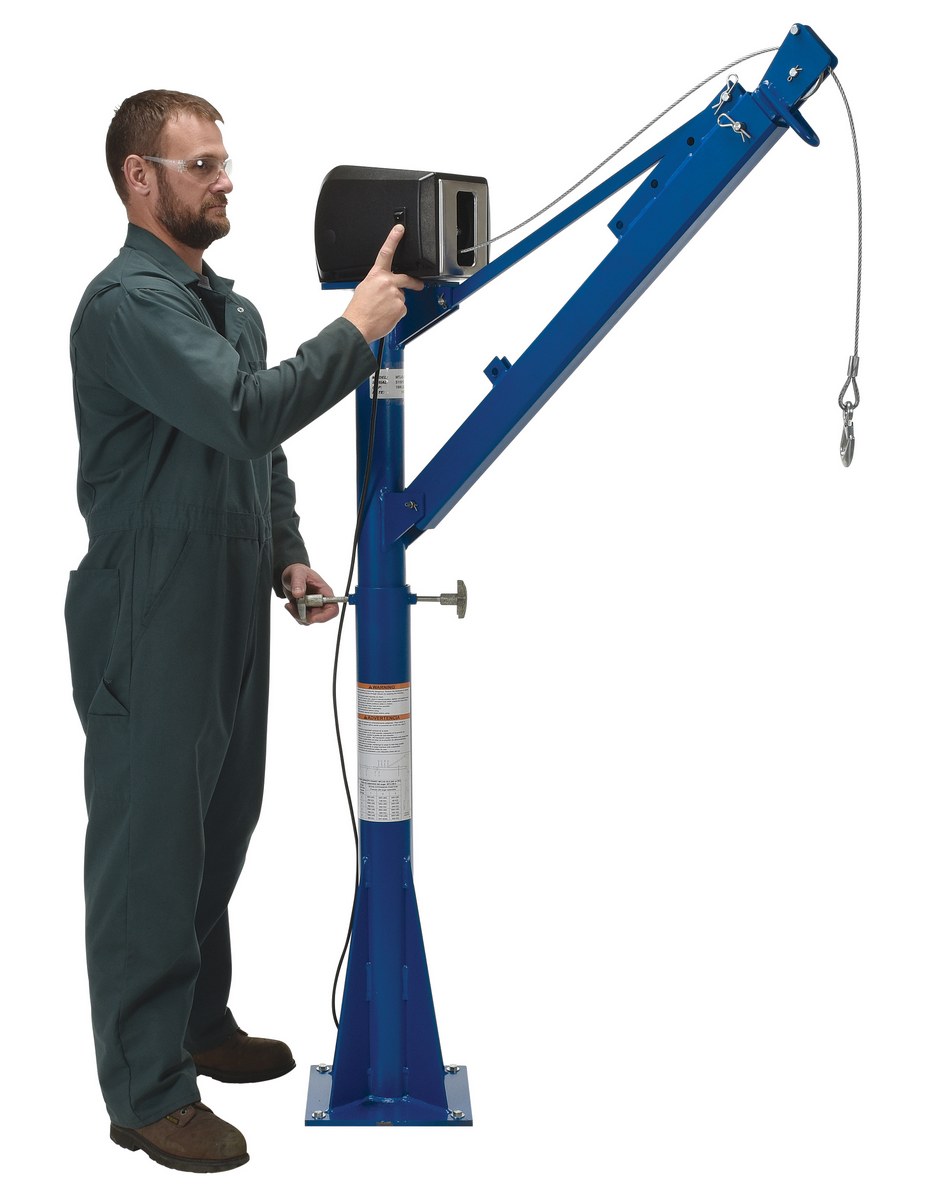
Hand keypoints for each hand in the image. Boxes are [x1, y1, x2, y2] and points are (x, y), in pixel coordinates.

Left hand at [281, 564, 338, 624]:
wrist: (290, 575)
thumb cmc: (298, 571)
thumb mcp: (298, 573)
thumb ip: (298, 583)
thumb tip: (299, 594)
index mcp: (325, 592)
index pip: (333, 609)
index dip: (325, 616)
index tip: (311, 618)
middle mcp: (322, 601)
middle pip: (320, 617)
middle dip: (306, 616)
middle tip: (294, 607)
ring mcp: (314, 607)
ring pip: (310, 620)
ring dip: (298, 615)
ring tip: (290, 604)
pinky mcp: (307, 610)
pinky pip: (303, 620)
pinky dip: (295, 615)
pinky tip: (290, 605)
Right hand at [342, 224, 423, 342]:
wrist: (357, 325)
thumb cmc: (358, 309)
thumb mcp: (364, 288)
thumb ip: (377, 283)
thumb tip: (385, 285)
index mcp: (376, 275)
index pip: (386, 253)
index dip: (393, 239)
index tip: (399, 230)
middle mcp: (387, 283)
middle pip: (406, 278)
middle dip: (414, 282)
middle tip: (419, 285)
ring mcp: (395, 295)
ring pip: (401, 298)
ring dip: (394, 304)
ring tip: (382, 310)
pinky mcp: (400, 307)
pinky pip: (401, 309)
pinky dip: (395, 313)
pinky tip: (385, 315)